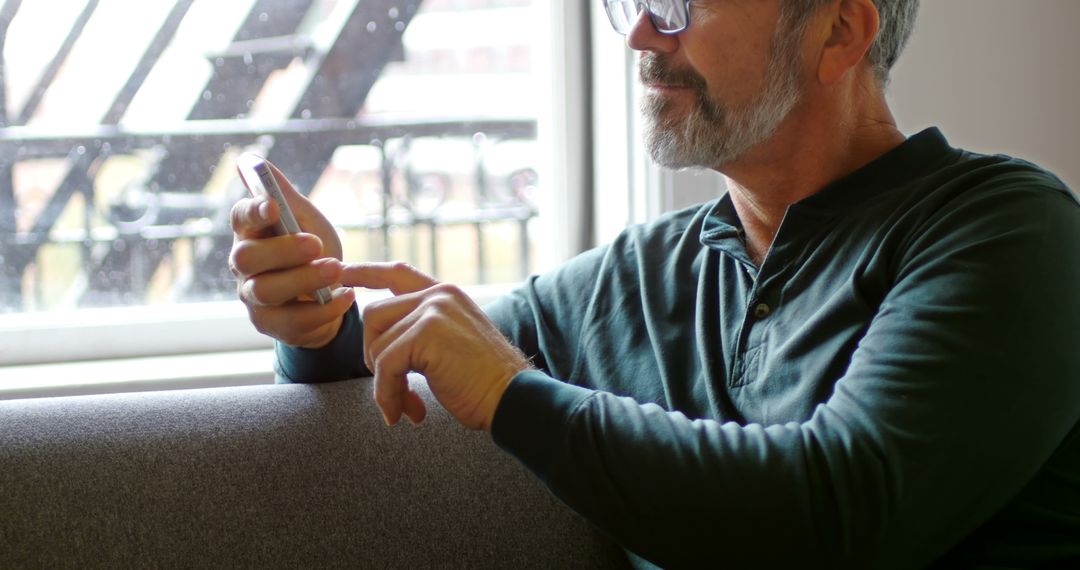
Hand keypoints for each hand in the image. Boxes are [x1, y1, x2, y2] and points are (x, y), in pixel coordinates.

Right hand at [229, 160, 355, 347]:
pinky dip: (323, 309)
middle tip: (317, 244)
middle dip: (283, 250)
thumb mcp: (306, 220)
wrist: (329, 296)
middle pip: (247, 257)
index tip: (272, 206)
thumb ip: (285, 195)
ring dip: (304, 279)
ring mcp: (254, 298)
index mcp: (251, 233)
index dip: (253, 211)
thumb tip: (253, 160)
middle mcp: (244, 266)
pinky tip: (346, 296)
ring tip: (336, 269)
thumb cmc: (313, 253)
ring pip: (267, 290)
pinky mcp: (271, 325)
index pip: (240, 218)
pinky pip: (293, 320)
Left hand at [345, 262, 531, 430]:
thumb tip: (382, 354)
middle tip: (397, 393)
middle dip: (376, 358)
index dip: (366, 272)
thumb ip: (421, 337)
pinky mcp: (427, 333)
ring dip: (384, 383)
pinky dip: (387, 394)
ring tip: (406, 407)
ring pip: (377, 344)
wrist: (513, 399)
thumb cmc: (484, 384)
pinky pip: (385, 365)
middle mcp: (439, 295)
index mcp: (446, 295)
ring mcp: (433, 310)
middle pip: (374, 317)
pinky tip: (404, 414)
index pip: (397, 273)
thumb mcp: (451, 347)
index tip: (342, 274)